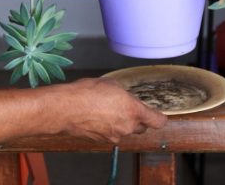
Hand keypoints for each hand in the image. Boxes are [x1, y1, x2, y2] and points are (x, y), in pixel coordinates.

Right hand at [52, 78, 166, 143]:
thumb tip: (124, 96)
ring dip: (121, 123)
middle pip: (141, 127)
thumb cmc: (87, 92)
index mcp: (134, 111)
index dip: (158, 117)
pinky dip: (108, 127)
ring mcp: (115, 135)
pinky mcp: (102, 140)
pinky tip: (97, 116)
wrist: (66, 108)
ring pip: (125, 130)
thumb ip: (123, 94)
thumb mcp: (110, 83)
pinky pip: (111, 133)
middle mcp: (127, 126)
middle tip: (126, 107)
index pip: (158, 121)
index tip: (156, 114)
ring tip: (106, 109)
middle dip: (137, 119)